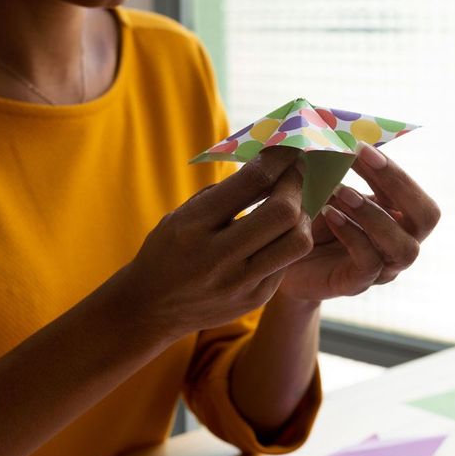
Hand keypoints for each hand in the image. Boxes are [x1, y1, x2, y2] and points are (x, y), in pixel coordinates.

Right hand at [112, 147, 312, 339]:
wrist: (151, 307)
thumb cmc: (168, 249)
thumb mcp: (183, 214)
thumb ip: (225, 193)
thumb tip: (271, 165)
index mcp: (193, 226)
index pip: (251, 181)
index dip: (279, 159)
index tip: (289, 148)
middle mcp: (218, 257)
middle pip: (283, 212)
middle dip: (297, 185)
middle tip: (296, 174)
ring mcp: (240, 282)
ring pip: (297, 241)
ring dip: (303, 215)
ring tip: (294, 204)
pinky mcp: (255, 299)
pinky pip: (287, 262)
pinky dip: (288, 241)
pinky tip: (280, 232)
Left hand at [277, 143, 439, 302]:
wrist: (282, 262)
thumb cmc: (309, 221)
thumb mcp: (328, 191)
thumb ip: (340, 168)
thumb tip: (335, 130)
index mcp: (399, 218)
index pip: (416, 195)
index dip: (395, 170)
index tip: (360, 146)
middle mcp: (399, 243)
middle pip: (427, 218)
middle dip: (397, 184)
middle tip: (358, 159)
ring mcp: (382, 268)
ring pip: (403, 247)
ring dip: (373, 214)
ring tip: (340, 191)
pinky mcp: (357, 283)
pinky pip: (369, 263)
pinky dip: (352, 235)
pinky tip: (329, 214)